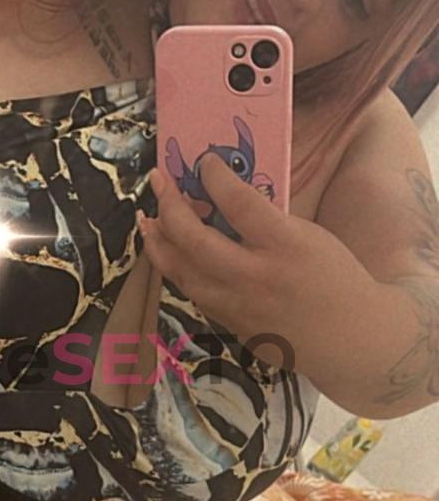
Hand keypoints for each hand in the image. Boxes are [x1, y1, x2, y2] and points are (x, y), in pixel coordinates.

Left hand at [137, 153, 379, 379]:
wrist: (352, 339)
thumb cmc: (336, 279)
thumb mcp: (312, 237)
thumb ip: (269, 220)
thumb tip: (226, 197)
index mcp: (286, 245)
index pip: (239, 202)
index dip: (215, 177)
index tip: (204, 161)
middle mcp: (257, 276)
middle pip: (194, 239)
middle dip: (169, 205)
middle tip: (159, 181)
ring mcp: (240, 305)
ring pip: (182, 271)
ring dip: (159, 241)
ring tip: (148, 219)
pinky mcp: (232, 326)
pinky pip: (194, 293)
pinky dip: (177, 269)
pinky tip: (169, 253)